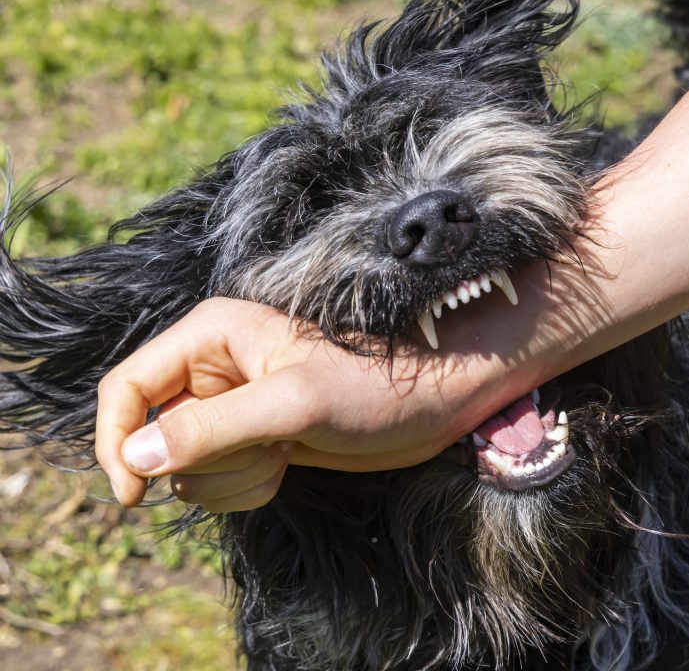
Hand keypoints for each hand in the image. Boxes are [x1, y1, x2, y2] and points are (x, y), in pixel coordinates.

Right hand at [95, 297, 512, 509]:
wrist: (432, 404)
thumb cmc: (376, 388)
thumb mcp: (293, 406)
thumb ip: (211, 429)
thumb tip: (136, 457)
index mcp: (211, 334)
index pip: (127, 387)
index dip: (116, 441)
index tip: (131, 494)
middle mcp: (213, 366)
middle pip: (153, 435)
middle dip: (202, 462)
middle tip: (263, 450)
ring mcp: (232, 404)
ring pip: (184, 466)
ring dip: (228, 478)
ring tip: (282, 453)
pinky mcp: (253, 437)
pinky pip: (216, 481)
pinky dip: (245, 487)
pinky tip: (287, 464)